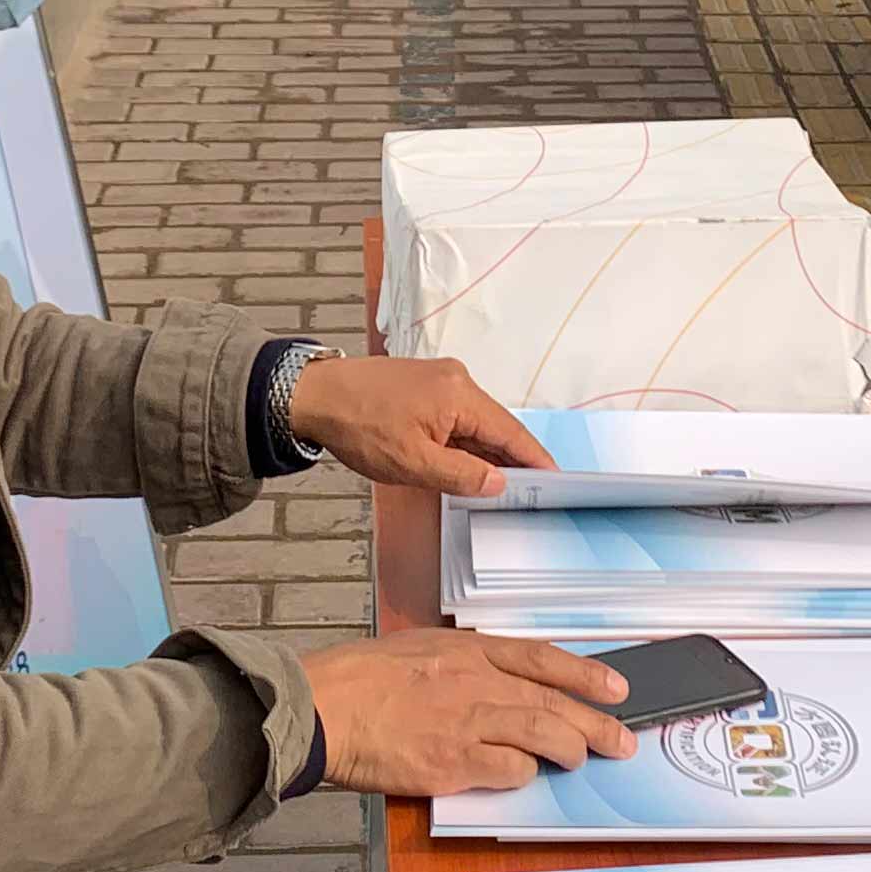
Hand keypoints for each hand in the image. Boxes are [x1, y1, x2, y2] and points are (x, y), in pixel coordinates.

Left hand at [286, 354, 551, 498]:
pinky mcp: (424, 385)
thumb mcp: (412, 463)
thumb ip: (461, 475)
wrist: (313, 395)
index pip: (510, 432)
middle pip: (496, 425)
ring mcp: (440, 379)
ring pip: (476, 422)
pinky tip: (466, 463)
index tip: (557, 480)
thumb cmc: (358, 426)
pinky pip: (457, 415)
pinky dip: (465, 440)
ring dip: (485, 451)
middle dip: (512, 459)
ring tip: (501, 484)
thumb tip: (499, 483)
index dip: (534, 459)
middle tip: (533, 491)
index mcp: (459, 395)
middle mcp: (456, 380)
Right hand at [303, 630, 636, 794]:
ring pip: (542, 735)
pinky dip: (523, 774)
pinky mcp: (453, 762)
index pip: (543, 658)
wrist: (324, 706)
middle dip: (596, 723)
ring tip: (580, 760)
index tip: (616, 687)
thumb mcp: (420, 649)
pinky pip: (508, 770)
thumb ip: (463, 664)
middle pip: (553, 701)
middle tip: (622, 740)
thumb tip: (499, 685)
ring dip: (570, 750)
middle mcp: (476, 682)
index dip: (585, 673)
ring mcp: (468, 722)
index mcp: (468, 649)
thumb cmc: (361, 678)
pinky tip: (522, 775)